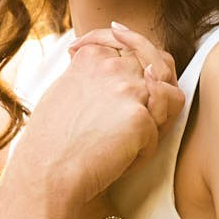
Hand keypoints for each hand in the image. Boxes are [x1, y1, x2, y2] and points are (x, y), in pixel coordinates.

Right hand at [7, 40, 176, 209]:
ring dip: (157, 121)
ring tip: (128, 141)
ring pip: (171, 98)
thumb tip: (110, 64)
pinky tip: (117, 161)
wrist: (46, 172)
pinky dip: (142, 153)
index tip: (136, 73)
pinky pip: (157, 135)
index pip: (135, 45)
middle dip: (158, 92)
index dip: (143, 61)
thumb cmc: (50, 141)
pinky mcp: (141, 118)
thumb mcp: (64, 91)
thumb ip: (90, 74)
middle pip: (161, 67)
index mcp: (92, 56)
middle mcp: (112, 66)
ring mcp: (129, 90)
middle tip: (139, 118)